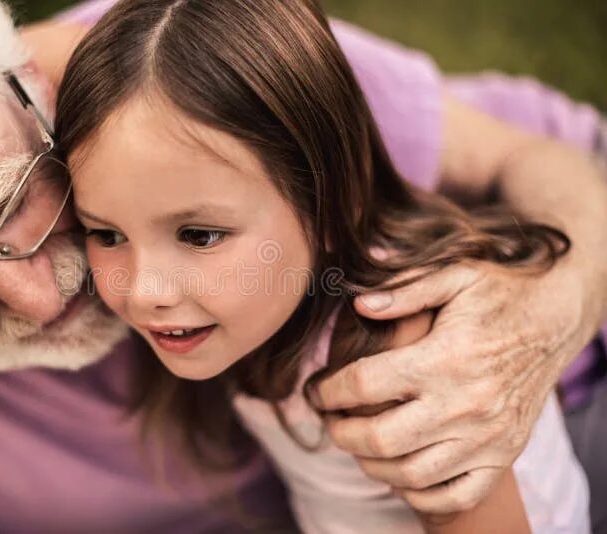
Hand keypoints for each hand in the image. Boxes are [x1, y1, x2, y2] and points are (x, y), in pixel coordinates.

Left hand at [316, 260, 598, 513]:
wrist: (558, 318)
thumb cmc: (500, 292)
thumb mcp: (455, 276)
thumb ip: (404, 290)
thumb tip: (357, 305)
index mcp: (444, 357)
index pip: (364, 384)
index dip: (327, 390)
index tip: (314, 389)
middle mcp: (465, 403)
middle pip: (380, 438)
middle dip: (340, 433)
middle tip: (330, 421)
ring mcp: (486, 435)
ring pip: (411, 473)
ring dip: (372, 464)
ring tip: (359, 444)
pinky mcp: (504, 454)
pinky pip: (456, 494)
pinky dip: (420, 494)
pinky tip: (400, 472)